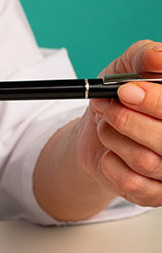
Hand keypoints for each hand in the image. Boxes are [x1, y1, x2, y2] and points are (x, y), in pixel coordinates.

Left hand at [78, 40, 161, 205]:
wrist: (97, 131)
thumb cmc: (121, 97)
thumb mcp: (128, 67)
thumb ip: (144, 58)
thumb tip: (159, 59)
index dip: (154, 101)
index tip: (124, 91)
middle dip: (128, 120)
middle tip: (108, 108)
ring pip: (147, 161)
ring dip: (115, 139)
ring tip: (105, 126)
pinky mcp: (156, 194)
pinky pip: (132, 183)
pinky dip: (110, 164)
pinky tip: (109, 153)